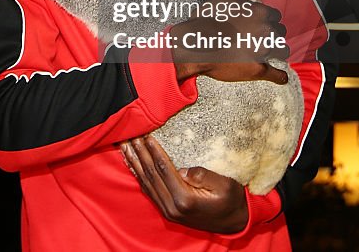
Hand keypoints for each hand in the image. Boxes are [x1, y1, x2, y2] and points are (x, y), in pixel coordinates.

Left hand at [121, 135, 248, 233]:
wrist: (234, 221)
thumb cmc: (231, 200)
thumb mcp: (224, 185)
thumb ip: (202, 175)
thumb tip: (181, 169)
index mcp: (185, 199)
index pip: (163, 169)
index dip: (153, 151)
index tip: (146, 135)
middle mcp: (172, 207)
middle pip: (150, 175)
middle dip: (139, 154)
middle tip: (130, 136)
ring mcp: (167, 211)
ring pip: (145, 183)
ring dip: (134, 163)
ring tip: (124, 147)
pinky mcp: (166, 211)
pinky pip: (148, 191)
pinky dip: (138, 175)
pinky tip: (132, 164)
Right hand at [172, 0, 288, 84]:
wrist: (194, 44)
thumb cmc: (206, 20)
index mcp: (261, 13)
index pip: (275, 16)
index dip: (267, 20)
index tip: (259, 24)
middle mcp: (266, 31)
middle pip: (280, 32)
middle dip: (271, 34)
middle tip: (258, 37)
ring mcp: (264, 51)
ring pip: (283, 50)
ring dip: (276, 51)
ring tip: (267, 53)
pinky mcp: (258, 69)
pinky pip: (277, 74)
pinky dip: (279, 76)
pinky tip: (280, 76)